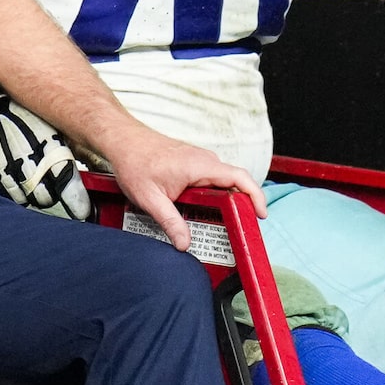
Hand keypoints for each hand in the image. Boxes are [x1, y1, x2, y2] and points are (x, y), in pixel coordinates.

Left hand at [97, 124, 262, 249]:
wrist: (123, 140)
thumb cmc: (134, 162)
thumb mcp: (150, 199)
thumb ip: (170, 222)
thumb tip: (184, 244)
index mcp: (200, 166)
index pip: (240, 178)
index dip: (256, 196)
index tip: (261, 214)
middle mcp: (205, 160)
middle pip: (235, 184)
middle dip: (241, 207)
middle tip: (239, 230)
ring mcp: (201, 160)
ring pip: (223, 184)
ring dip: (225, 203)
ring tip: (221, 226)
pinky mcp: (195, 163)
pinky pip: (212, 181)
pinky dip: (214, 196)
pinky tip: (203, 212)